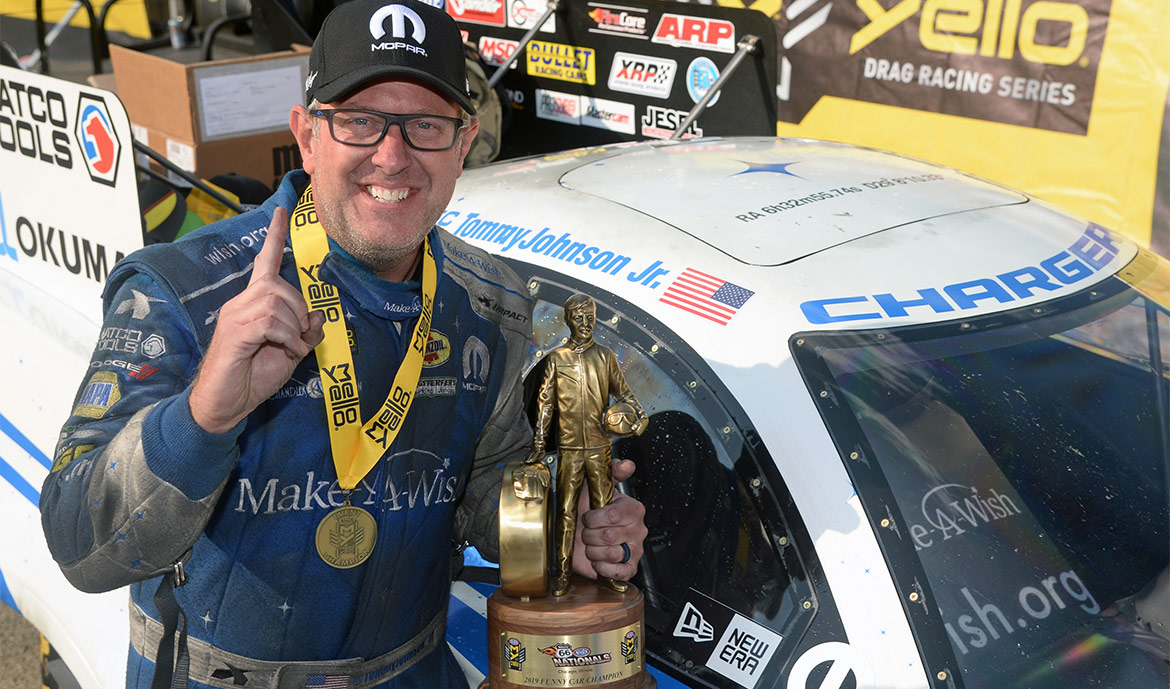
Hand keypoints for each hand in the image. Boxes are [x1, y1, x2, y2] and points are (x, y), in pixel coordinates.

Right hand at [189, 207, 324, 432]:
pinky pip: (270, 322)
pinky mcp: (234, 334)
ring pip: (276, 302)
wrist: (224, 405)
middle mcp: (240, 303)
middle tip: (297, 339)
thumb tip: (318, 314)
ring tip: (290, 348)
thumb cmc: (254, 377)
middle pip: (280, 286)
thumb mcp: (290, 352)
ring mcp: (235, 317)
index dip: (274, 237)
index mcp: (252, 303)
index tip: (282, 210)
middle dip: (299, 312)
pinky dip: (287, 337)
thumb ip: (304, 332)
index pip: (264, 262)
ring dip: (293, 327)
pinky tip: (286, 352)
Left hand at [572, 459, 646, 581]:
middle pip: (608, 536)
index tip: (587, 516)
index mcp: (634, 509)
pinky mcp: (630, 568)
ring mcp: (636, 550)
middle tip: (587, 532)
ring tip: (592, 545)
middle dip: (589, 535)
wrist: (577, 534)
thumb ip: (612, 472)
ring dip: (593, 551)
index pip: (612, 516)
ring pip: (610, 554)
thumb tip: (628, 464)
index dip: (593, 519)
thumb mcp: (595, 486)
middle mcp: (638, 530)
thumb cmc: (586, 510)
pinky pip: (618, 572)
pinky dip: (603, 567)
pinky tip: (598, 560)